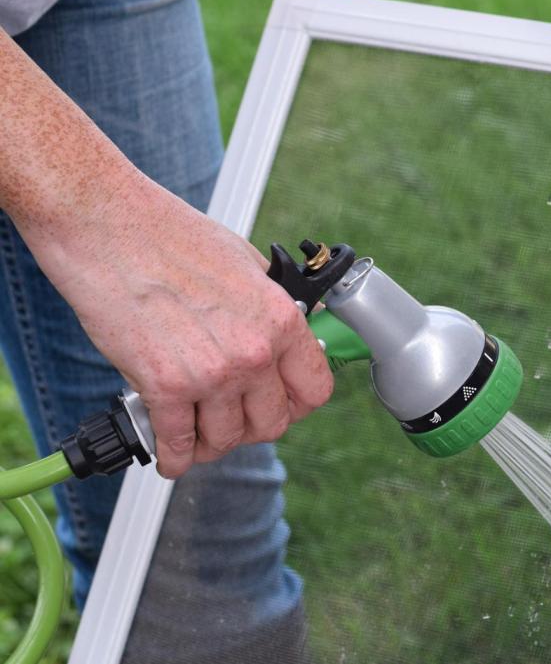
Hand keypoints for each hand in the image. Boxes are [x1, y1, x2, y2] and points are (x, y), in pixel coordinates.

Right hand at [46, 176, 332, 477]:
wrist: (106, 224)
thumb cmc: (169, 236)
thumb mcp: (246, 264)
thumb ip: (270, 307)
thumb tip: (289, 333)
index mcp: (280, 319)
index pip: (315, 390)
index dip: (297, 404)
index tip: (282, 405)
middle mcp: (254, 352)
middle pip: (271, 424)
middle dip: (251, 426)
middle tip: (233, 418)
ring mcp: (211, 373)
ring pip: (225, 439)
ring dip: (210, 442)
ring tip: (197, 431)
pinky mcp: (163, 386)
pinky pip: (177, 442)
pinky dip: (174, 455)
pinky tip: (170, 453)